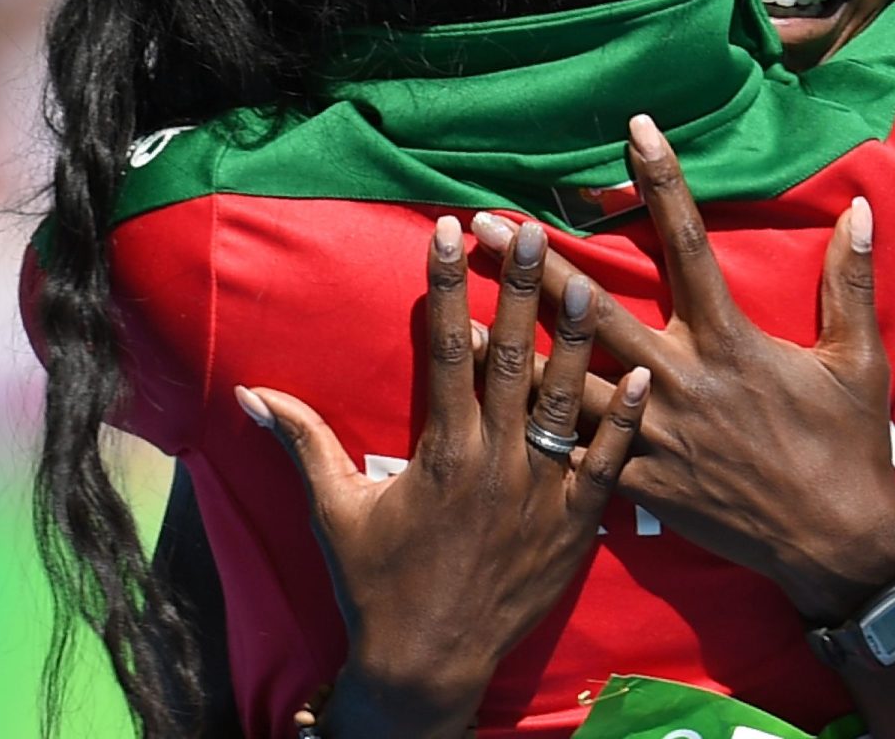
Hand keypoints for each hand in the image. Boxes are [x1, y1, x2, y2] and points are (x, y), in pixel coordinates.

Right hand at [236, 215, 649, 733]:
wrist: (428, 665)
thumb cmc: (377, 585)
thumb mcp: (334, 510)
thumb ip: (302, 442)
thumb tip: (250, 393)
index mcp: (441, 449)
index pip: (442, 347)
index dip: (446, 284)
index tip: (447, 230)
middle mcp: (495, 461)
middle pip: (511, 358)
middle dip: (520, 289)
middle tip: (531, 231)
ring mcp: (540, 492)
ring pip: (566, 400)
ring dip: (579, 339)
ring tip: (593, 282)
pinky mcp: (575, 524)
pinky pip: (607, 465)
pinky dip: (625, 422)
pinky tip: (644, 377)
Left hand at [471, 116, 894, 625]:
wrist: (834, 546)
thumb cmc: (849, 447)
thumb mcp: (859, 359)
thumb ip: (851, 283)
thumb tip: (863, 211)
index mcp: (730, 342)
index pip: (688, 242)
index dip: (663, 180)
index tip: (636, 130)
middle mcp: (681, 382)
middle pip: (596, 310)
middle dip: (539, 264)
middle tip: (489, 225)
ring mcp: (654, 436)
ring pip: (568, 383)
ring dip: (513, 347)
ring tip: (461, 317)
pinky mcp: (640, 486)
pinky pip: (576, 453)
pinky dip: (533, 429)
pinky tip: (487, 411)